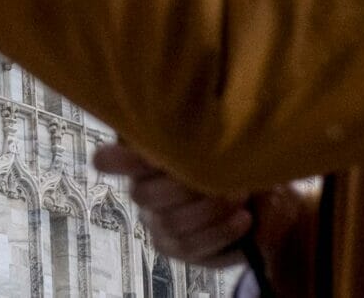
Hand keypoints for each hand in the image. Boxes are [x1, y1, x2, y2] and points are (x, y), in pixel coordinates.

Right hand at [91, 145, 252, 268]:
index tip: (151, 155)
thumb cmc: (227, 158)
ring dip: (210, 210)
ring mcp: (155, 222)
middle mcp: (141, 191)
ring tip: (240, 195)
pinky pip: (191, 246)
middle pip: (144, 194)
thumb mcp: (213, 138)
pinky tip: (244, 218)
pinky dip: (221, 231)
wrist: (253, 199)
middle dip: (184, 187)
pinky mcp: (173, 248)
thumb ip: (193, 131)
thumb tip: (184, 116)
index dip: (118, 159)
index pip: (109, 159)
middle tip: (222, 174)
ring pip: (171, 222)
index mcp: (141, 156)